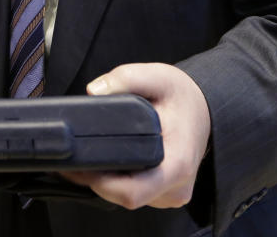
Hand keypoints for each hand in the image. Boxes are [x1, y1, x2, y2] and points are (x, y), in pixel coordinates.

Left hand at [61, 63, 211, 209]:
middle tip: (73, 160)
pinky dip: (116, 182)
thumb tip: (94, 91)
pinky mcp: (164, 194)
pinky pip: (134, 194)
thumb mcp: (156, 76)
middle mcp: (177, 186)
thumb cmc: (181, 96)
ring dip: (105, 183)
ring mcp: (171, 194)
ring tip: (88, 158)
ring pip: (127, 199)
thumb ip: (124, 78)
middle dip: (94, 181)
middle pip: (124, 197)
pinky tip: (106, 164)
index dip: (100, 183)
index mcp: (177, 163)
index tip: (80, 165)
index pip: (132, 192)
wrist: (203, 108)